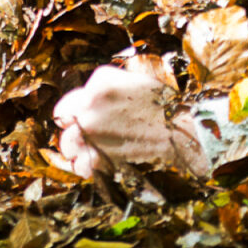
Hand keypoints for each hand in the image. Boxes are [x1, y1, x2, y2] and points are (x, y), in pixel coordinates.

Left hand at [53, 64, 208, 177]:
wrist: (183, 130)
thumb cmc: (164, 105)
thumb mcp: (132, 80)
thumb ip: (104, 86)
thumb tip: (86, 100)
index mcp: (100, 81)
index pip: (71, 99)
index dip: (76, 111)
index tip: (82, 118)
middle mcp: (90, 104)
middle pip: (64, 121)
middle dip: (74, 128)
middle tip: (87, 134)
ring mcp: (92, 131)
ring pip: (67, 144)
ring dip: (77, 148)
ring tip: (91, 150)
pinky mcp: (100, 156)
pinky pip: (81, 166)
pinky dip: (86, 167)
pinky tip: (97, 164)